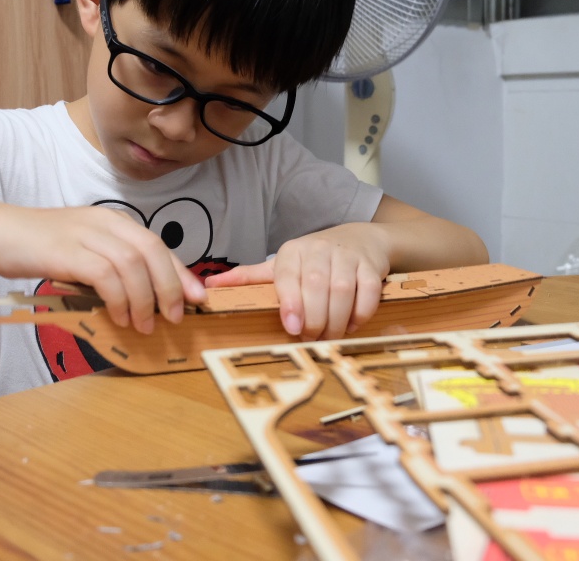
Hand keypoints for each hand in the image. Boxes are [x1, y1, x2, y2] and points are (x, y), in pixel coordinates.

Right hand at [0, 205, 204, 333]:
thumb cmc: (42, 246)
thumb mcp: (85, 249)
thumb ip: (112, 265)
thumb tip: (145, 297)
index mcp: (114, 221)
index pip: (158, 245)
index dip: (181, 272)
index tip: (197, 297)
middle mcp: (106, 223)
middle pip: (152, 251)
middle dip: (170, 286)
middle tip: (176, 316)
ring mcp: (86, 235)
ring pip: (132, 265)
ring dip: (144, 299)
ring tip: (145, 325)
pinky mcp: (67, 252)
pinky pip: (105, 275)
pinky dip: (118, 298)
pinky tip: (120, 316)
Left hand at [204, 223, 389, 339]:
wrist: (361, 240)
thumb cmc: (314, 260)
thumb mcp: (282, 265)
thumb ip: (249, 278)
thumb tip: (207, 287)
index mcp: (291, 252)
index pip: (287, 276)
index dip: (290, 302)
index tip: (292, 327)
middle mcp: (318, 249)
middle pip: (315, 286)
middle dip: (314, 318)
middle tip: (312, 339)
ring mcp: (347, 256)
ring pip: (342, 290)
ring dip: (337, 320)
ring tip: (331, 336)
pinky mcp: (371, 265)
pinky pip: (368, 291)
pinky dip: (360, 312)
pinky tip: (352, 324)